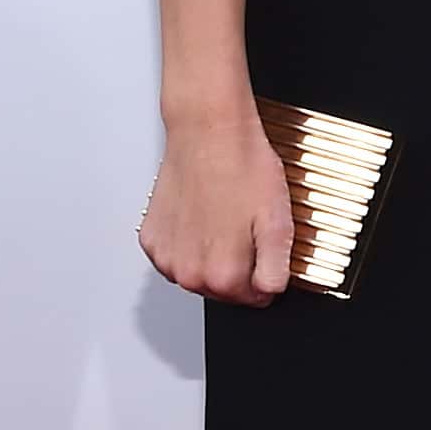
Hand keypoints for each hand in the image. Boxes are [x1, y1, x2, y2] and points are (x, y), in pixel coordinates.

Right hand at [139, 109, 293, 304]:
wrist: (208, 132)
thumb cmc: (242, 168)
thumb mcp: (279, 222)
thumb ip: (277, 269)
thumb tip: (272, 291)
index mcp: (222, 274)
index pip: (253, 298)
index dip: (266, 275)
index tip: (266, 251)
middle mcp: (188, 272)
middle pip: (223, 290)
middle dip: (239, 268)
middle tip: (248, 230)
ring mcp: (166, 256)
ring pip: (197, 274)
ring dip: (212, 257)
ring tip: (225, 220)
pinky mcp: (151, 238)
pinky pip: (175, 255)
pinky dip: (188, 243)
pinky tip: (202, 216)